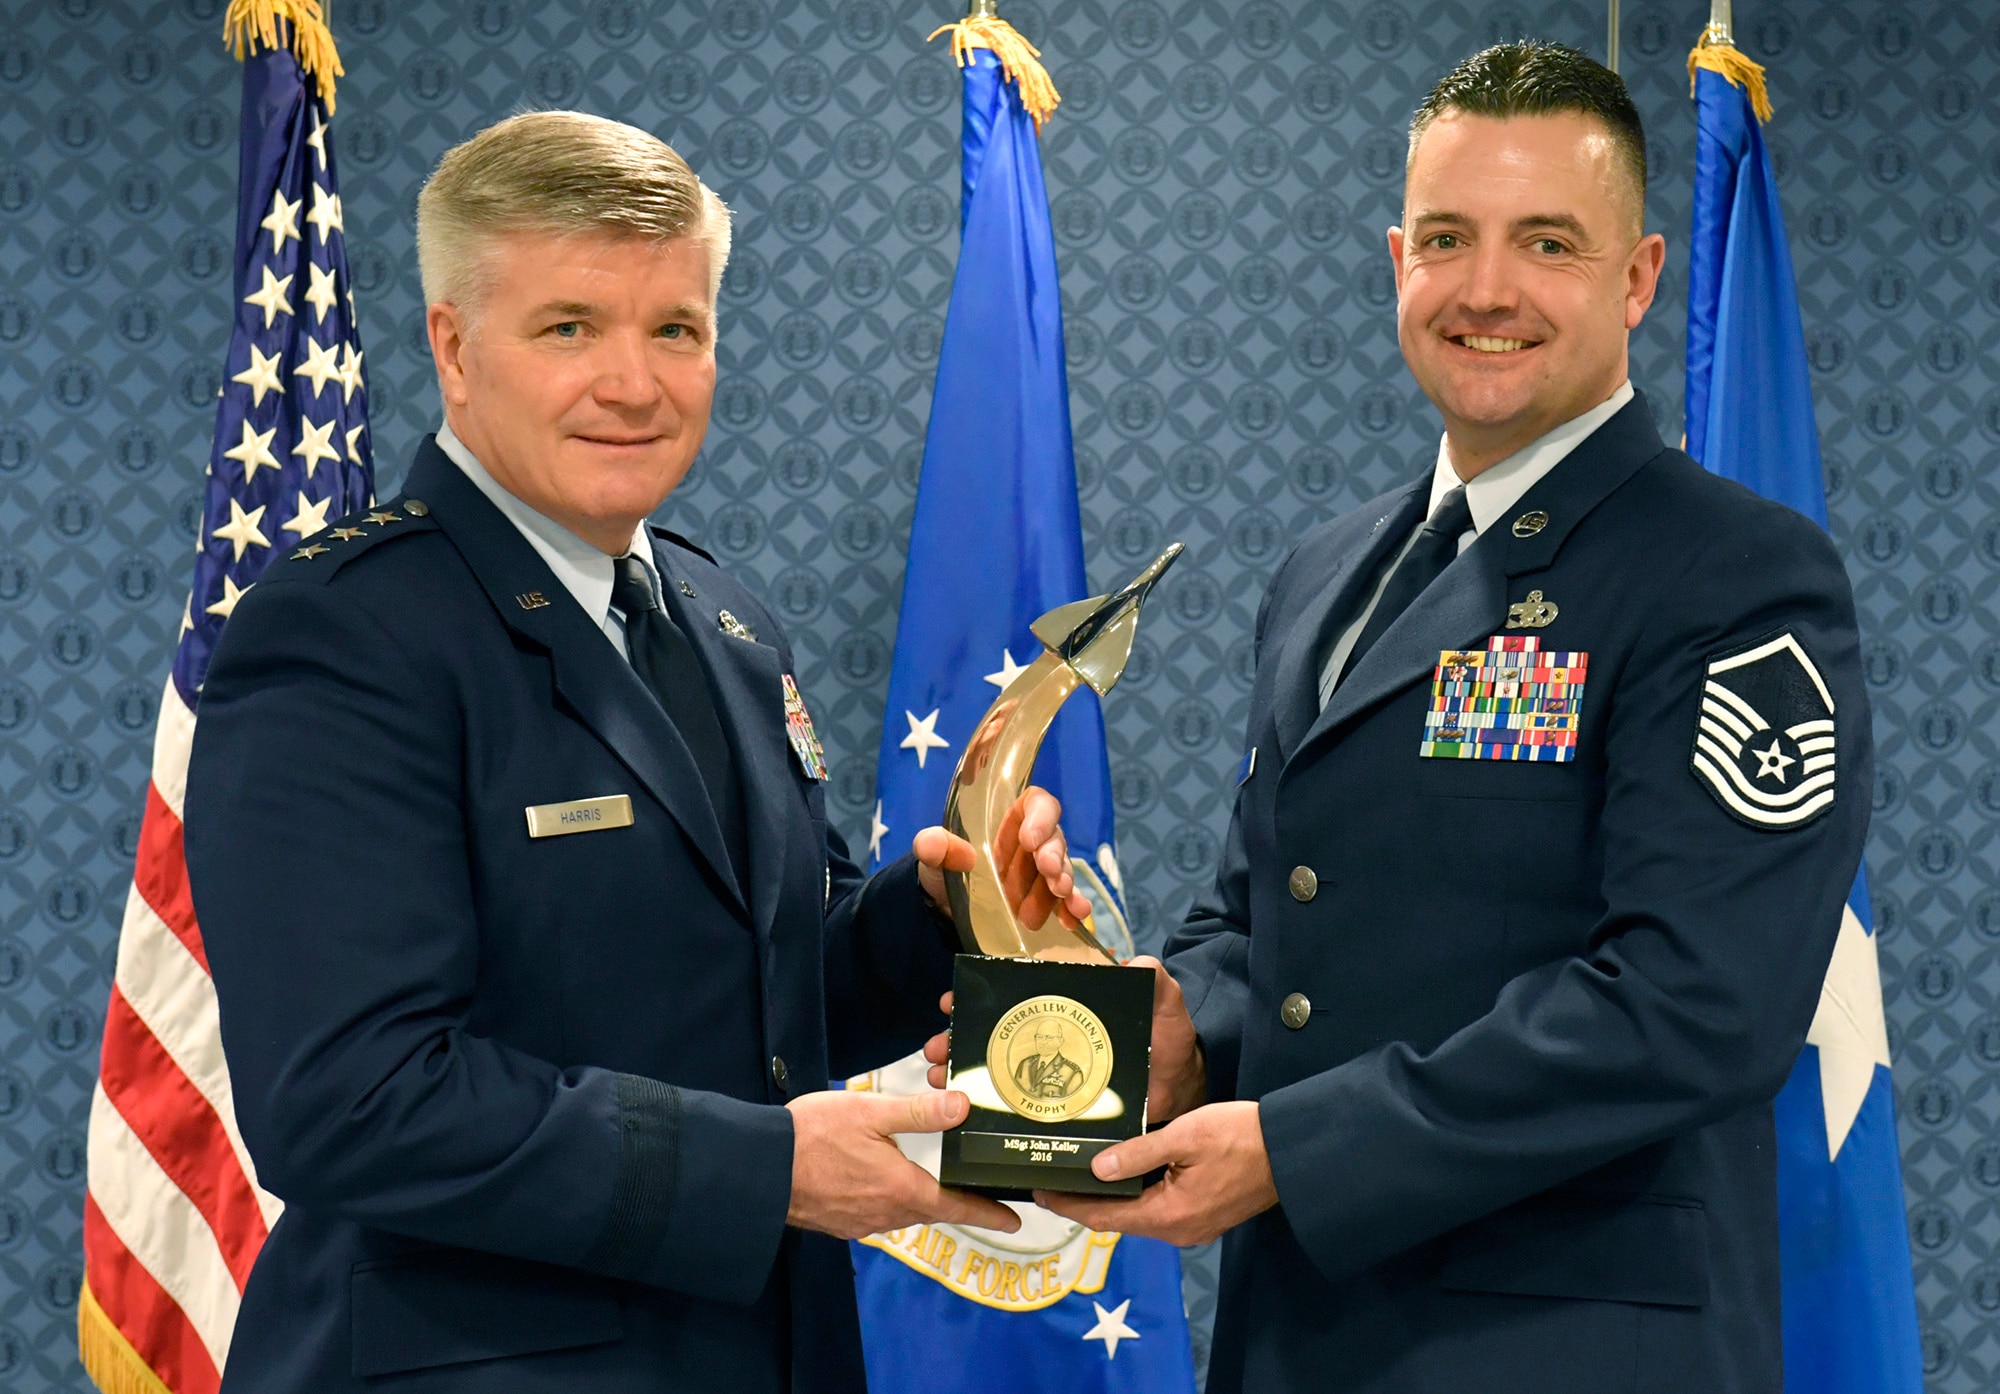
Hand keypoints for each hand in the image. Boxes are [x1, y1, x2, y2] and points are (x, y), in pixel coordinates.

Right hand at [786, 1089, 1020, 1239]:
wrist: (759, 1169)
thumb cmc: (812, 1136)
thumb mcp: (870, 1111)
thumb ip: (919, 1112)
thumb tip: (962, 1106)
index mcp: (901, 1189)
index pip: (957, 1207)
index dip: (989, 1213)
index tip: (1015, 1220)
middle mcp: (885, 1215)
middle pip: (932, 1210)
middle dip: (955, 1202)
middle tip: (978, 1191)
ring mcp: (860, 1223)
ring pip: (904, 1213)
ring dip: (921, 1199)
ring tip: (934, 1182)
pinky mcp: (839, 1223)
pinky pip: (877, 1214)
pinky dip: (891, 1200)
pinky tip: (884, 1182)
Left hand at [912, 785, 1090, 931]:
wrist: (946, 908)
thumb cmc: (945, 868)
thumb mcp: (934, 856)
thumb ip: (932, 845)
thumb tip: (933, 844)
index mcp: (1008, 820)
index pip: (1035, 803)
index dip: (1040, 816)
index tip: (1031, 840)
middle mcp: (1031, 842)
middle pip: (1054, 838)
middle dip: (1054, 855)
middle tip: (1049, 874)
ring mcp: (1041, 872)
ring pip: (1061, 870)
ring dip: (1062, 882)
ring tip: (1058, 896)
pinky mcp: (1045, 899)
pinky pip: (1066, 898)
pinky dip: (1073, 906)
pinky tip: (1075, 916)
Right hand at [922, 955, 1204, 1122]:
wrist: (1180, 1089)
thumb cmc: (1170, 1041)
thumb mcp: (1166, 1003)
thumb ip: (1156, 980)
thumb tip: (1134, 962)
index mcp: (1068, 1005)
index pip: (1014, 994)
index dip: (980, 995)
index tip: (951, 1001)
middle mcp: (1052, 1035)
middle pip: (995, 1031)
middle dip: (957, 1036)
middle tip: (937, 1047)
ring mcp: (1051, 1070)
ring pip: (996, 1066)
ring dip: (961, 1070)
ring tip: (939, 1078)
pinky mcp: (1056, 1104)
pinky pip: (1016, 1102)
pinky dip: (986, 1105)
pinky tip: (962, 1111)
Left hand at [1032, 1101, 1276, 1246]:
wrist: (1292, 1151)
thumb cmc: (1240, 1136)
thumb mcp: (1185, 1136)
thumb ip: (1139, 1153)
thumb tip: (1097, 1169)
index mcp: (1169, 1216)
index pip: (1106, 1218)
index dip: (1069, 1206)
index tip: (1039, 1191)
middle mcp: (1178, 1231)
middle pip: (1119, 1220)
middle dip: (1084, 1202)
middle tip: (1051, 1177)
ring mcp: (1192, 1227)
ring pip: (1138, 1215)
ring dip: (1109, 1199)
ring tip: (1077, 1174)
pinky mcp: (1203, 1216)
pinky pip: (1158, 1210)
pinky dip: (1134, 1196)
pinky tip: (1119, 1176)